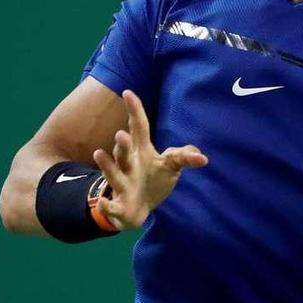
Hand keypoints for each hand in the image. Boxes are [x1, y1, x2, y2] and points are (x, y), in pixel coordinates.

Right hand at [91, 90, 207, 229]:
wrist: (137, 209)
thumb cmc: (153, 180)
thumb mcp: (171, 166)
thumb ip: (184, 156)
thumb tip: (202, 158)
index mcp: (141, 152)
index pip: (139, 128)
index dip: (134, 111)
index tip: (128, 92)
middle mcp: (129, 165)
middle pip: (124, 152)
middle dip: (122, 143)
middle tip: (122, 134)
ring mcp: (122, 184)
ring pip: (114, 174)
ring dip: (107, 165)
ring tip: (99, 153)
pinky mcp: (119, 206)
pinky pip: (111, 205)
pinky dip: (106, 204)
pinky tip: (103, 201)